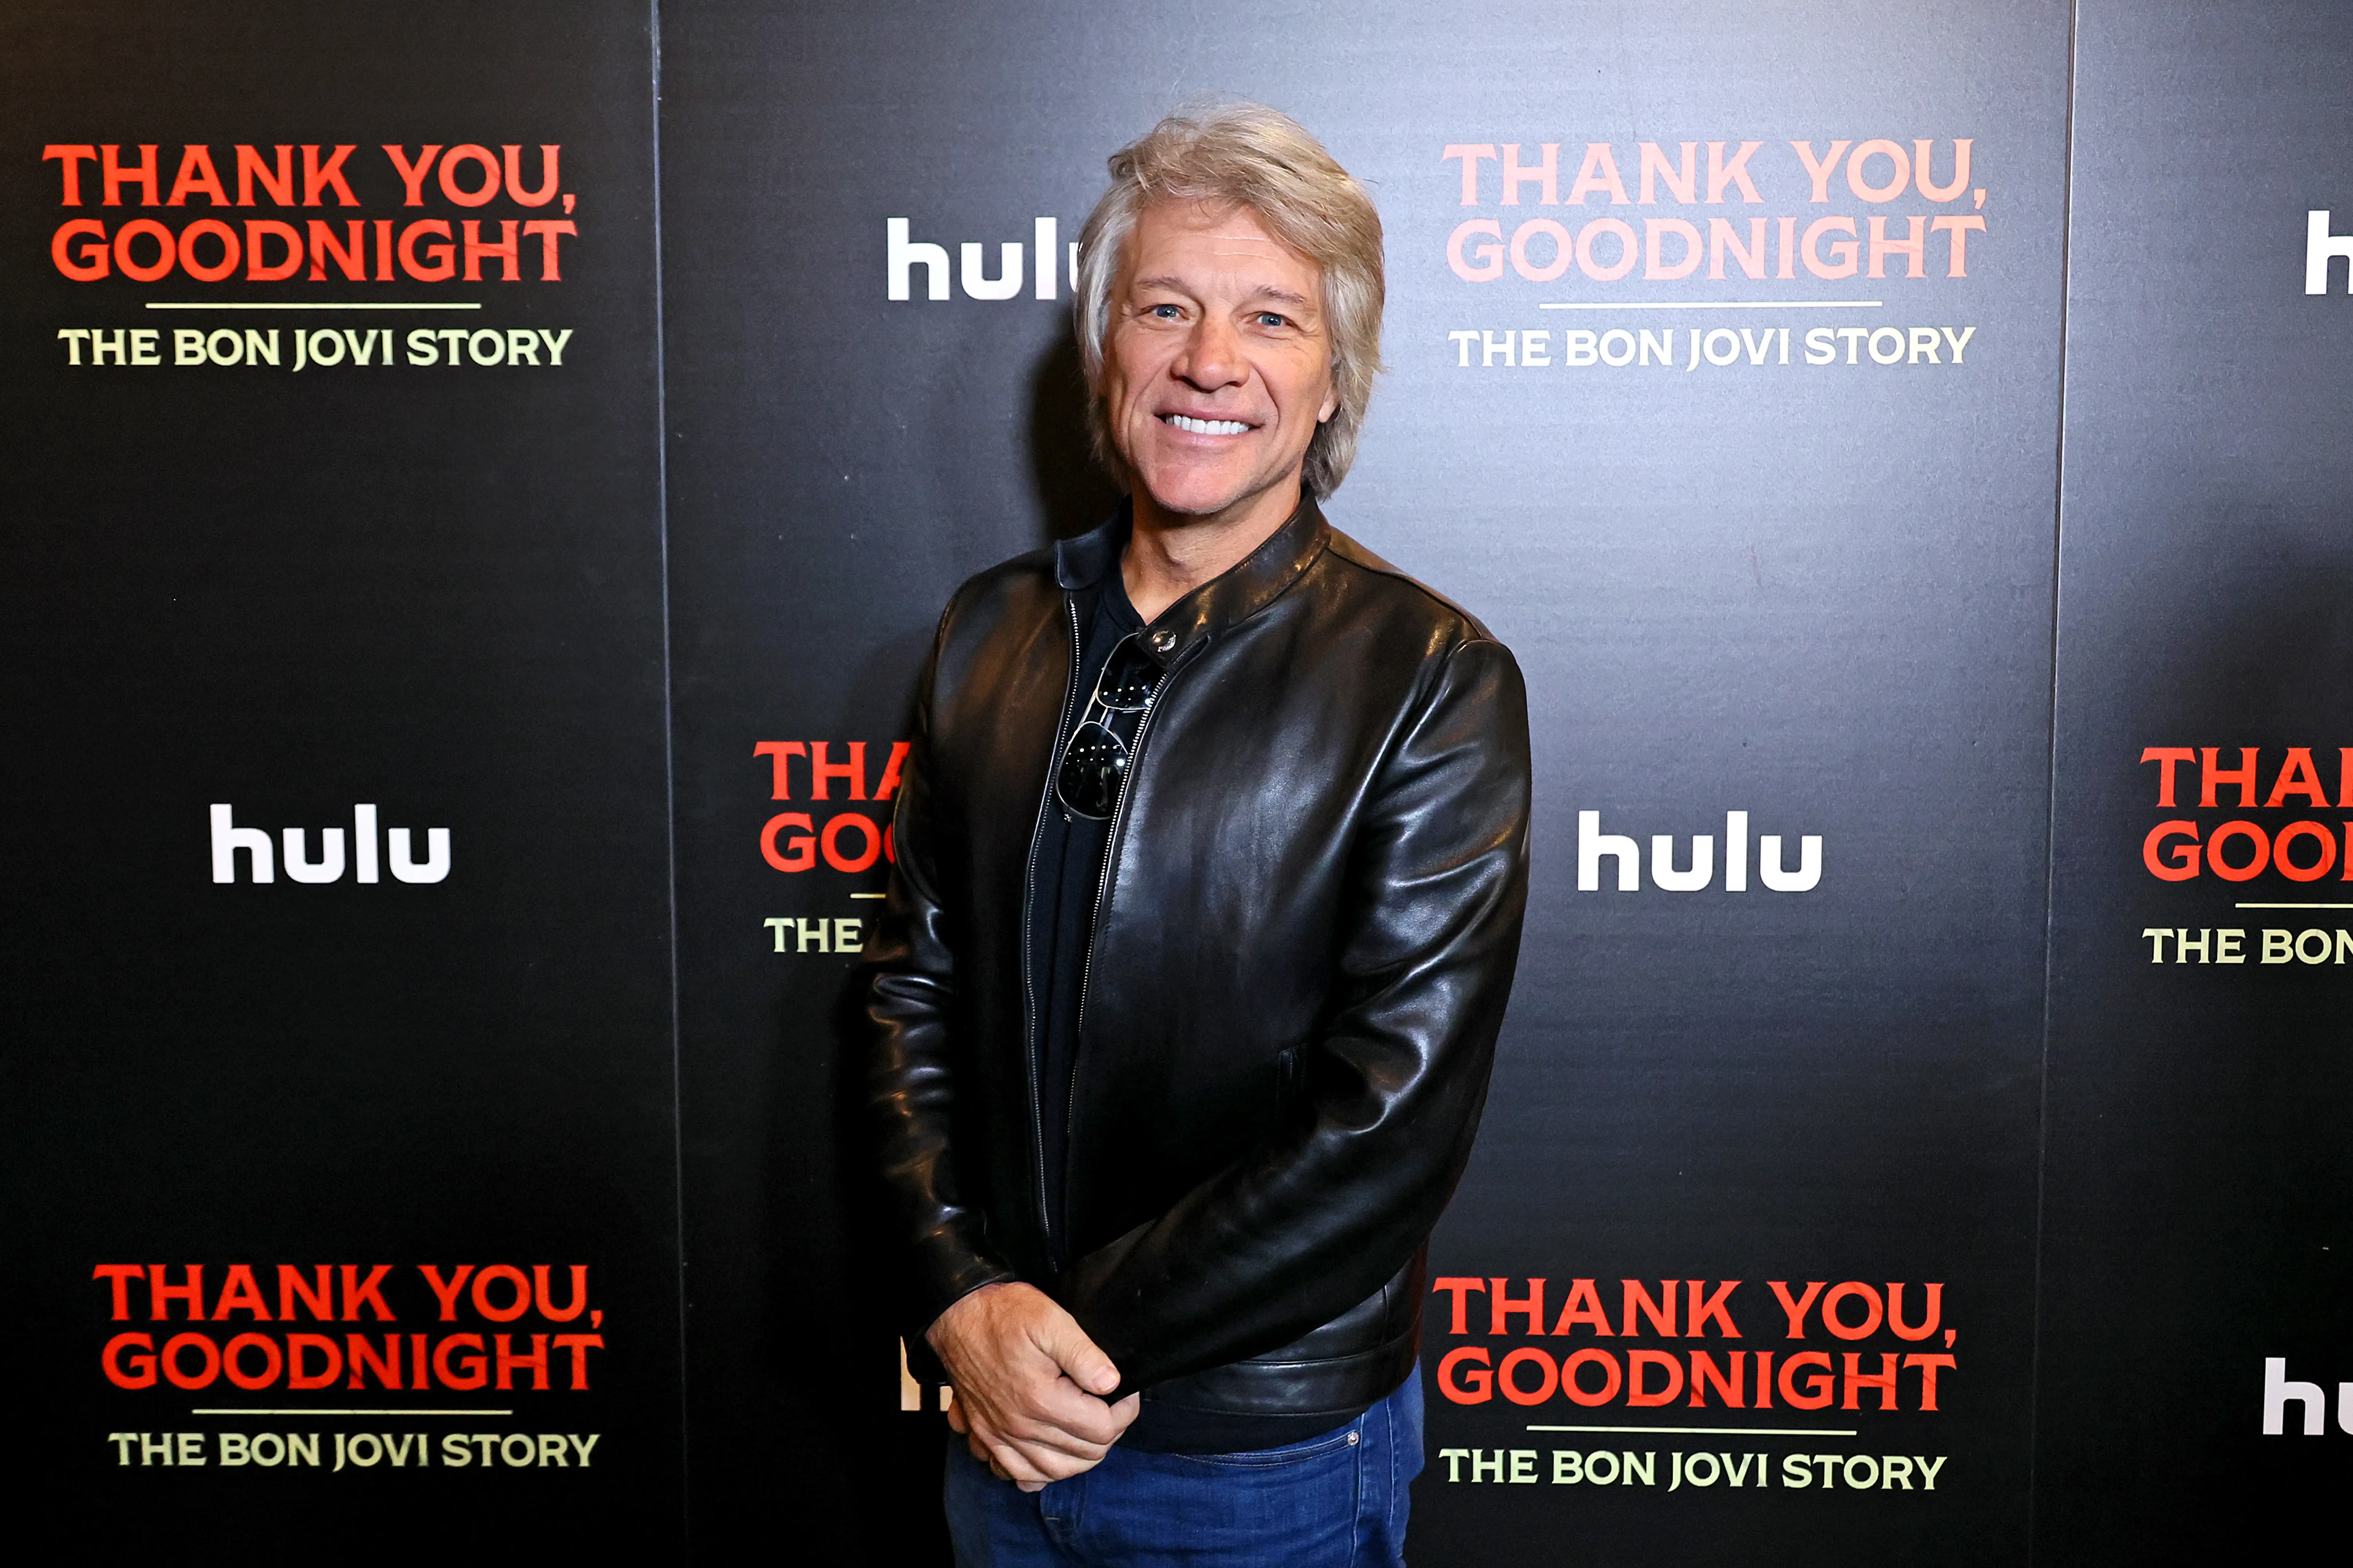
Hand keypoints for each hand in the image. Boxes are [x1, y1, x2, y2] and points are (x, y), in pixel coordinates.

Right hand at [926, 1281, 1139, 1491]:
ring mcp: (1000, 1436)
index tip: (1126, 1393)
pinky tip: (1051, 1455)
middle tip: (1112, 1408)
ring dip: (1081, 1458)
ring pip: (1054, 1472)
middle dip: (1108, 1434)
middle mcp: (1020, 1426)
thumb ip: (1084, 1354)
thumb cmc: (1003, 1314)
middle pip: (1084, 1455)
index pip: (1102, 1428)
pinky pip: (1017, 1475)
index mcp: (1041, 1399)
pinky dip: (1039, 1474)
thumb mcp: (1050, 1320)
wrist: (957, 1316)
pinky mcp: (985, 1436)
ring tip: (1090, 1432)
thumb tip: (1111, 1383)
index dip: (1124, 1412)